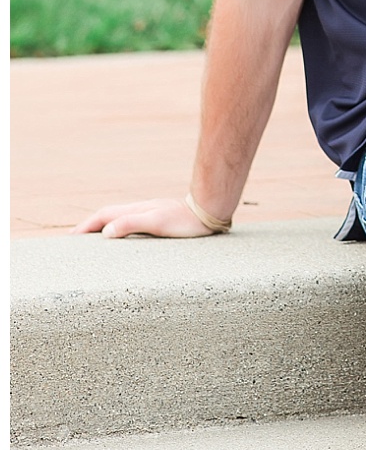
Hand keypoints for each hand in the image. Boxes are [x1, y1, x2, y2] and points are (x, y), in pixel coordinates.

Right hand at [72, 197, 217, 237]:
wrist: (208, 212)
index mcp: (135, 210)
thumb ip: (131, 224)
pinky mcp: (160, 220)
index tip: (71, 237)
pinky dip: (121, 229)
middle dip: (91, 225)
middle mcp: (140, 209)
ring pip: (120, 218)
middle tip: (77, 238)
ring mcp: (150, 213)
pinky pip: (132, 223)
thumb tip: (106, 233)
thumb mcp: (156, 223)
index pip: (104, 216)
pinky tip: (125, 238)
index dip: (87, 225)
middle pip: (109, 215)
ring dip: (105, 227)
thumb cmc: (184, 220)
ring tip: (95, 239)